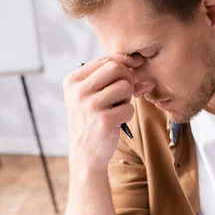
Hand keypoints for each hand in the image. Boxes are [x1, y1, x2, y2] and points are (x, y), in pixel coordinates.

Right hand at [63, 54, 143, 170]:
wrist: (85, 155)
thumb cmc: (92, 122)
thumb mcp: (91, 97)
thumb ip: (110, 80)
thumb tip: (141, 68)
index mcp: (72, 81)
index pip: (104, 60)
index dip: (123, 63)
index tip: (134, 69)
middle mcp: (79, 91)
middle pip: (116, 68)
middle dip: (128, 79)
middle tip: (125, 94)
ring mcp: (91, 105)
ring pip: (125, 87)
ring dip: (127, 99)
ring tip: (116, 110)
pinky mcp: (104, 120)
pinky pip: (129, 108)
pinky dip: (128, 115)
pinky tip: (117, 123)